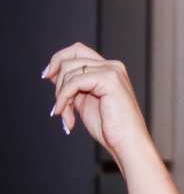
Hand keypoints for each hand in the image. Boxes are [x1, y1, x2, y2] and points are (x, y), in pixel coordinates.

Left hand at [45, 44, 150, 158]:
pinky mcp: (110, 80)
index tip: (47, 76)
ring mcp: (112, 71)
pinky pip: (74, 82)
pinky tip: (66, 114)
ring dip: (60, 95)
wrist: (126, 142)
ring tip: (65, 114)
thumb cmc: (110, 127)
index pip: (77, 50)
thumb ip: (72, 85)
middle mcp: (112, 66)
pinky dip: (64, 98)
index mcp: (108, 69)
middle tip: (59, 105)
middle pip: (70, 58)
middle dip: (57, 82)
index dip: (58, 59)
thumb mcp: (84, 101)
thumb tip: (53, 73)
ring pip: (69, 70)